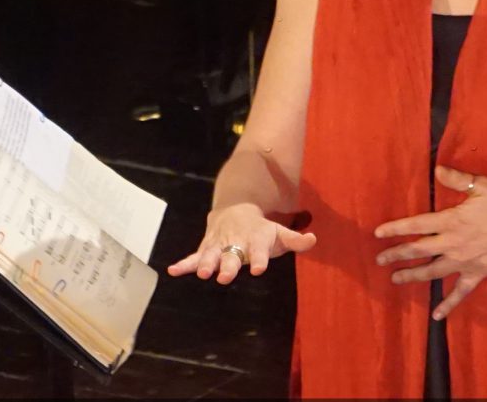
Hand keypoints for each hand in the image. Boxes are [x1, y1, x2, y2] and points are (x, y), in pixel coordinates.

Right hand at [167, 202, 316, 284]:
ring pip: (212, 255)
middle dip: (228, 266)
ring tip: (202, 274)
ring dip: (207, 264)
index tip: (259, 269)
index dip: (259, 259)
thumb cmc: (261, 229)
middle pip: (232, 255)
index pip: (259, 251)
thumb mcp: (279, 231)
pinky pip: (194, 256)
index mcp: (256, 239)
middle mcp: (236, 242)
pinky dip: (184, 263)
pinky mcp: (206, 248)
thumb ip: (295, 239)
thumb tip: (313, 239)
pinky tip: (173, 270)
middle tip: (225, 277)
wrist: (235, 209)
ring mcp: (219, 245)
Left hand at [373, 166, 486, 318]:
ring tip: (395, 279)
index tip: (377, 234)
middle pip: (418, 250)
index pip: (416, 225)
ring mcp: (465, 262)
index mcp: (451, 221)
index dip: (395, 229)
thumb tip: (436, 169)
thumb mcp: (481, 186)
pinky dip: (447, 304)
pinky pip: (460, 292)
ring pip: (432, 271)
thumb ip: (457, 180)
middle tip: (379, 259)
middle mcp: (453, 243)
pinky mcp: (478, 275)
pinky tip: (436, 314)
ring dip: (412, 275)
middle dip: (396, 254)